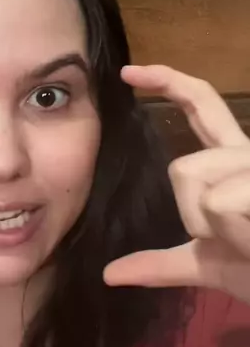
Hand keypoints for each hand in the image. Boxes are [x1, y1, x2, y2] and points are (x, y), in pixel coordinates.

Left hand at [103, 65, 249, 303]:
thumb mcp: (208, 265)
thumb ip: (161, 264)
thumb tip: (110, 274)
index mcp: (235, 162)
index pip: (201, 106)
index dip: (168, 82)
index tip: (128, 72)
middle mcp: (249, 154)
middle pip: (184, 164)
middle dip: (190, 211)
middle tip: (222, 240)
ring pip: (194, 178)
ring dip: (211, 227)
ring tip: (248, 242)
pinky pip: (217, 199)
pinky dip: (228, 230)